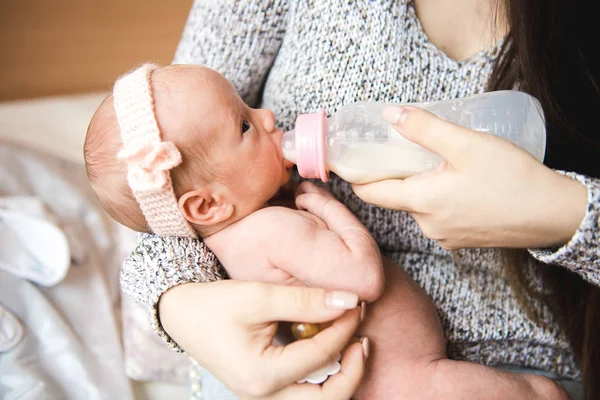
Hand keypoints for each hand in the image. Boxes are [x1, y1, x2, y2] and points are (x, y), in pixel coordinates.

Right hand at [159, 281, 367, 399]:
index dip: (345, 328)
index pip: (321, 355)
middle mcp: (263, 396)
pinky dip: (323, 373)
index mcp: (261, 376)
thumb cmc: (214, 305)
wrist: (181, 314)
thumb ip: (305, 300)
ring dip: (341, 375)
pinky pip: (304, 391)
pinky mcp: (264, 388)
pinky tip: (328, 347)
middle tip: (364, 339)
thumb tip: (349, 300)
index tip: (357, 303)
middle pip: (327, 398)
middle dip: (353, 370)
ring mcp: (263, 396)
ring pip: (318, 399)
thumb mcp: (259, 296)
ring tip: (353, 343)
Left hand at [353, 106, 587, 248]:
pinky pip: (438, 215)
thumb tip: (389, 115)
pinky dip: (439, 198)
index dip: (356, 176)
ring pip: (419, 205)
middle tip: (404, 148)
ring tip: (441, 162)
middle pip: (396, 196)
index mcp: (421, 202)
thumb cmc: (512, 179)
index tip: (347, 161)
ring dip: (421, 184)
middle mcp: (427, 225)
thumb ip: (424, 128)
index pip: (371, 193)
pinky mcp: (462, 239)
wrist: (553, 215)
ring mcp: (445, 236)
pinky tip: (460, 183)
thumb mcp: (465, 144)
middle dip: (396, 173)